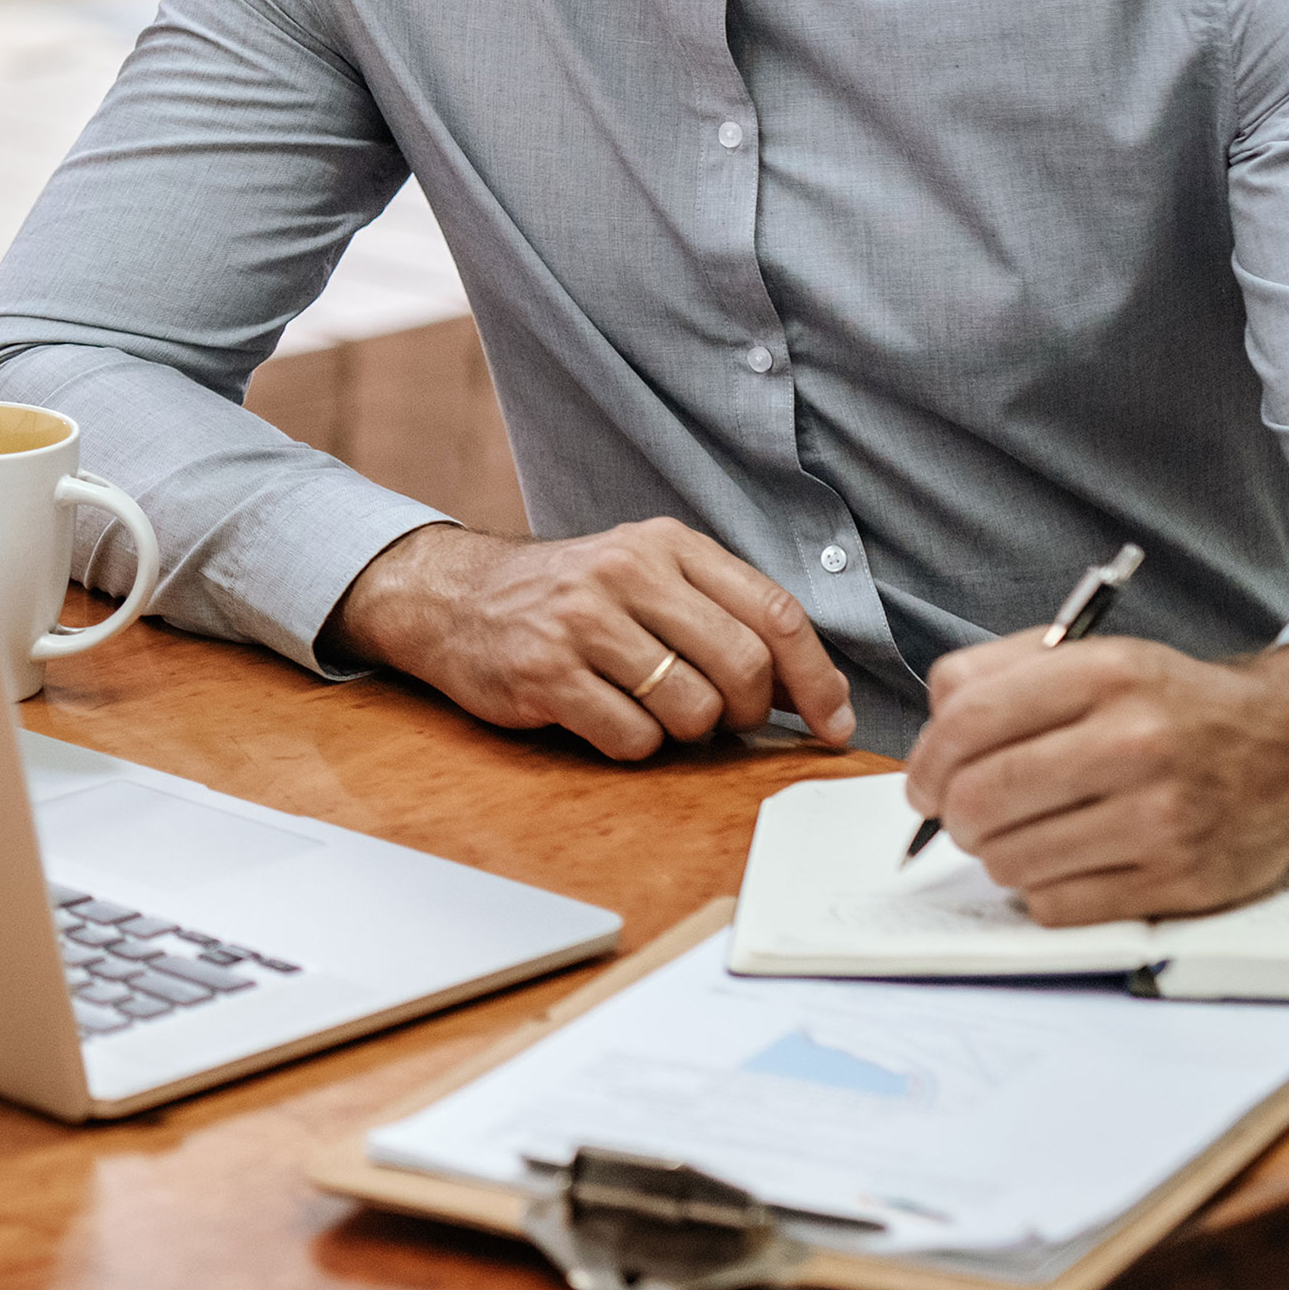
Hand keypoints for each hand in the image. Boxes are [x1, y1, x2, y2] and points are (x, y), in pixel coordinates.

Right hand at [326, 520, 857, 761]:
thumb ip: (722, 616)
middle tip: (720, 718)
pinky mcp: (544, 671)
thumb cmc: (569, 599)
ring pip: (692, 709)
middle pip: (742, 666)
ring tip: (650, 710)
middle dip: (747, 712)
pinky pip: (632, 738)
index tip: (833, 722)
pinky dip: (633, 745)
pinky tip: (604, 718)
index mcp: (666, 544)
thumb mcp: (645, 576)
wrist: (455, 597)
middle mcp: (626, 571)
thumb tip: (814, 692)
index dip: (815, 677)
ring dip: (686, 732)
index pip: (773, 611)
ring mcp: (582, 621)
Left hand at [902, 637, 1288, 924]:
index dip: (927, 758)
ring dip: (993, 854)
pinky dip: (1039, 890)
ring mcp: (1162, 820)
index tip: (923, 780)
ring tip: (1014, 834)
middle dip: (950, 813)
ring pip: (1011, 859)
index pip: (970, 719)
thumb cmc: (1176, 705)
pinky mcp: (1179, 882)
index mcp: (1109, 675)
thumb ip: (1001, 671)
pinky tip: (1059, 862)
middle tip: (957, 814)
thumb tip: (932, 727)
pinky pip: (1057, 905)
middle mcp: (1138, 743)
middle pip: (982, 795)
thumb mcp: (1096, 655)